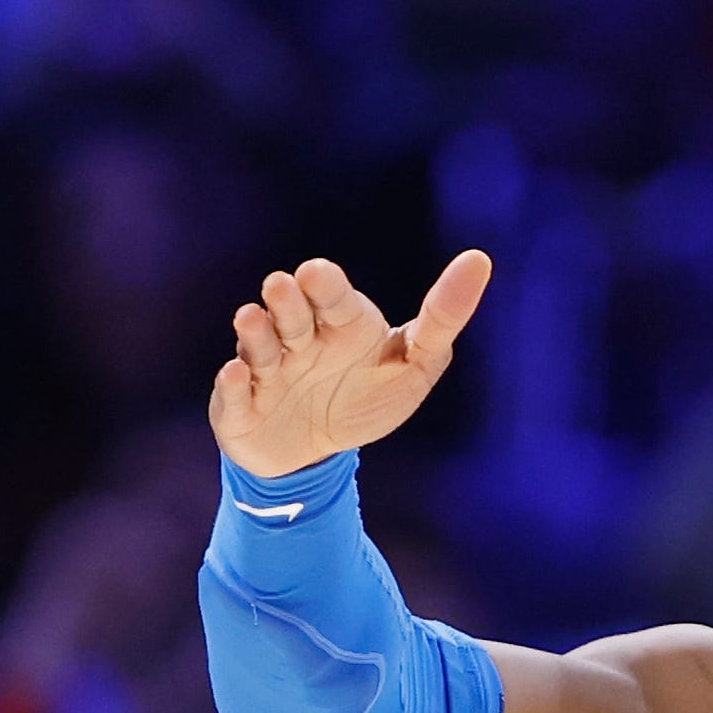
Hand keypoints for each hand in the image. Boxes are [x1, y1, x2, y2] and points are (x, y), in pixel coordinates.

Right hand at [209, 254, 493, 480]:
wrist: (313, 453)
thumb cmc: (365, 396)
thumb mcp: (414, 364)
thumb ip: (443, 318)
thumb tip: (479, 260)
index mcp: (340, 323)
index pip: (333, 298)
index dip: (325, 286)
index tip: (317, 274)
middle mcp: (299, 338)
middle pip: (292, 315)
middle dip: (287, 303)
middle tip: (282, 287)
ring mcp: (267, 369)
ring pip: (260, 346)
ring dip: (255, 334)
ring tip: (251, 319)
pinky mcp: (241, 405)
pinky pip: (235, 392)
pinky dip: (233, 384)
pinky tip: (236, 373)